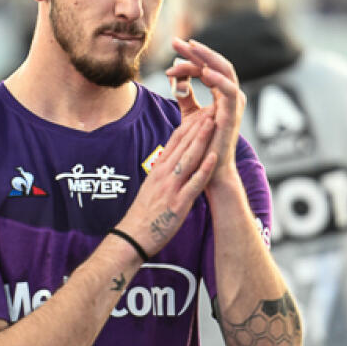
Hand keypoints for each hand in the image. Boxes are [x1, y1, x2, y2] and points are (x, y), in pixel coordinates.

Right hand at [117, 109, 216, 255]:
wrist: (132, 237)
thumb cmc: (142, 215)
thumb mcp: (150, 187)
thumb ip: (162, 173)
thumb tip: (172, 161)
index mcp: (158, 170)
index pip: (174, 141)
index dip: (189, 125)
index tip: (200, 112)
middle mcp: (164, 174)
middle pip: (183, 144)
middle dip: (198, 125)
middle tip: (211, 108)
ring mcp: (171, 187)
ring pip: (189, 158)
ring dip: (202, 139)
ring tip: (213, 122)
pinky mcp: (179, 203)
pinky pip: (194, 183)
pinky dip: (205, 168)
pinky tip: (214, 156)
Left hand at [164, 38, 245, 178]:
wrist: (209, 172)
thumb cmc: (201, 145)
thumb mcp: (189, 114)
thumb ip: (184, 94)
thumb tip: (174, 73)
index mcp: (222, 94)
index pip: (208, 66)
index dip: (191, 56)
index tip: (174, 49)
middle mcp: (231, 96)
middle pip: (217, 63)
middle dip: (197, 50)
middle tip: (177, 41)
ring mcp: (234, 104)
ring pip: (226, 71)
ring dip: (207, 58)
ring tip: (189, 48)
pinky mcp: (233, 115)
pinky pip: (230, 91)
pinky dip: (218, 79)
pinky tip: (203, 71)